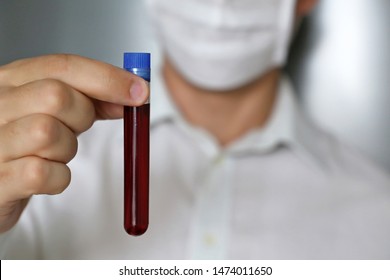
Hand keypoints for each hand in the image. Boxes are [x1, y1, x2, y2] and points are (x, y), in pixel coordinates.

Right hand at [0, 54, 148, 232]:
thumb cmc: (27, 143)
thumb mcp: (52, 111)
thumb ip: (89, 99)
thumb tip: (133, 94)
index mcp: (11, 80)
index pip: (63, 66)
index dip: (108, 78)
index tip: (140, 91)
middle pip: (56, 96)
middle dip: (83, 115)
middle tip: (77, 128)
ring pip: (48, 133)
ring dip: (67, 150)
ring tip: (54, 154)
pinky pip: (43, 174)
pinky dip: (58, 178)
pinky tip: (47, 177)